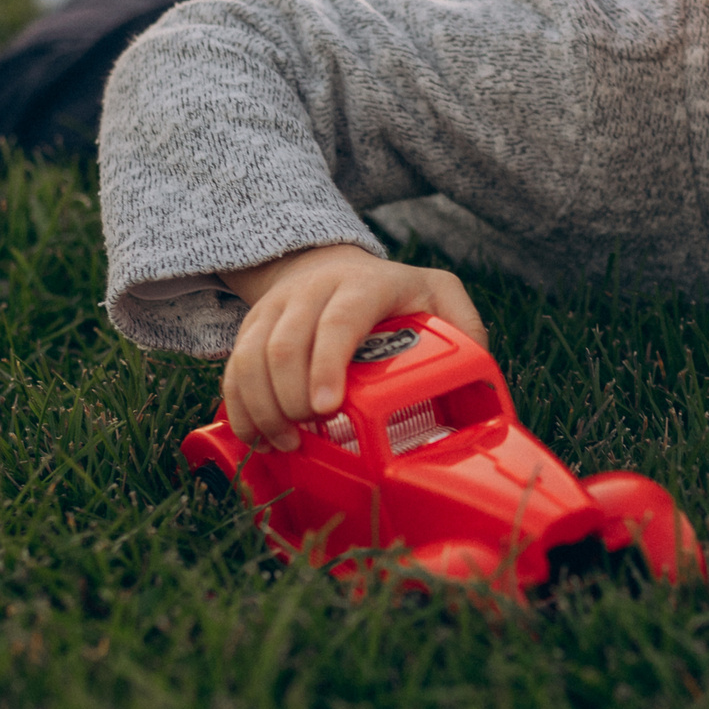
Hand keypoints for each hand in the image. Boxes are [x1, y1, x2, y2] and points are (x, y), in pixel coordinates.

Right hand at [216, 244, 487, 450]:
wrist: (329, 265)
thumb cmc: (393, 294)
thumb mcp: (437, 294)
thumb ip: (464, 324)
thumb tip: (476, 369)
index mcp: (364, 284)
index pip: (339, 321)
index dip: (327, 364)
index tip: (327, 408)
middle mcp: (314, 290)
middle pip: (285, 344)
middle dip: (291, 399)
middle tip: (308, 435)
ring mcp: (277, 306)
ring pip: (251, 357)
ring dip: (263, 408)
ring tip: (285, 443)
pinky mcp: (251, 326)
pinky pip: (233, 367)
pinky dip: (239, 407)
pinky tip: (257, 436)